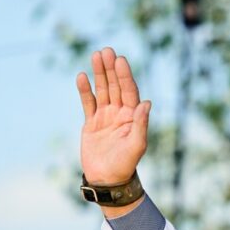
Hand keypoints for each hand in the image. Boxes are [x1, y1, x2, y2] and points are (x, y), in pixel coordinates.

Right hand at [77, 47, 150, 184]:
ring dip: (99, 74)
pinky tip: (82, 76)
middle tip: (107, 50)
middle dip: (111, 69)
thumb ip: (141, 123)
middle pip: (115, 86)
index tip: (120, 60)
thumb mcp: (137, 145)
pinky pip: (88, 103)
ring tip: (96, 55)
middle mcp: (120, 113)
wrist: (107, 179)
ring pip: (102, 90)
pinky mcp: (92, 123)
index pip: (129, 91)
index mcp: (133, 116)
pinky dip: (85, 90)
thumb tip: (146, 102)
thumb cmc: (126, 164)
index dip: (125, 75)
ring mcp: (105, 116)